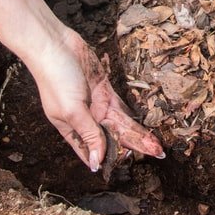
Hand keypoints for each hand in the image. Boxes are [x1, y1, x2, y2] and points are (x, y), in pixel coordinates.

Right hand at [30, 29, 164, 169]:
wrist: (55, 44)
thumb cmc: (56, 78)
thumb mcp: (72, 110)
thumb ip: (89, 134)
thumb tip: (97, 163)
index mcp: (74, 129)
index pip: (94, 151)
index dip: (110, 161)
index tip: (130, 169)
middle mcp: (87, 119)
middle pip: (114, 137)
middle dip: (135, 147)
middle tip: (158, 155)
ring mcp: (97, 103)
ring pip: (122, 123)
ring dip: (139, 134)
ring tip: (157, 145)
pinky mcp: (105, 88)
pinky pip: (122, 106)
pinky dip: (134, 116)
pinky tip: (146, 126)